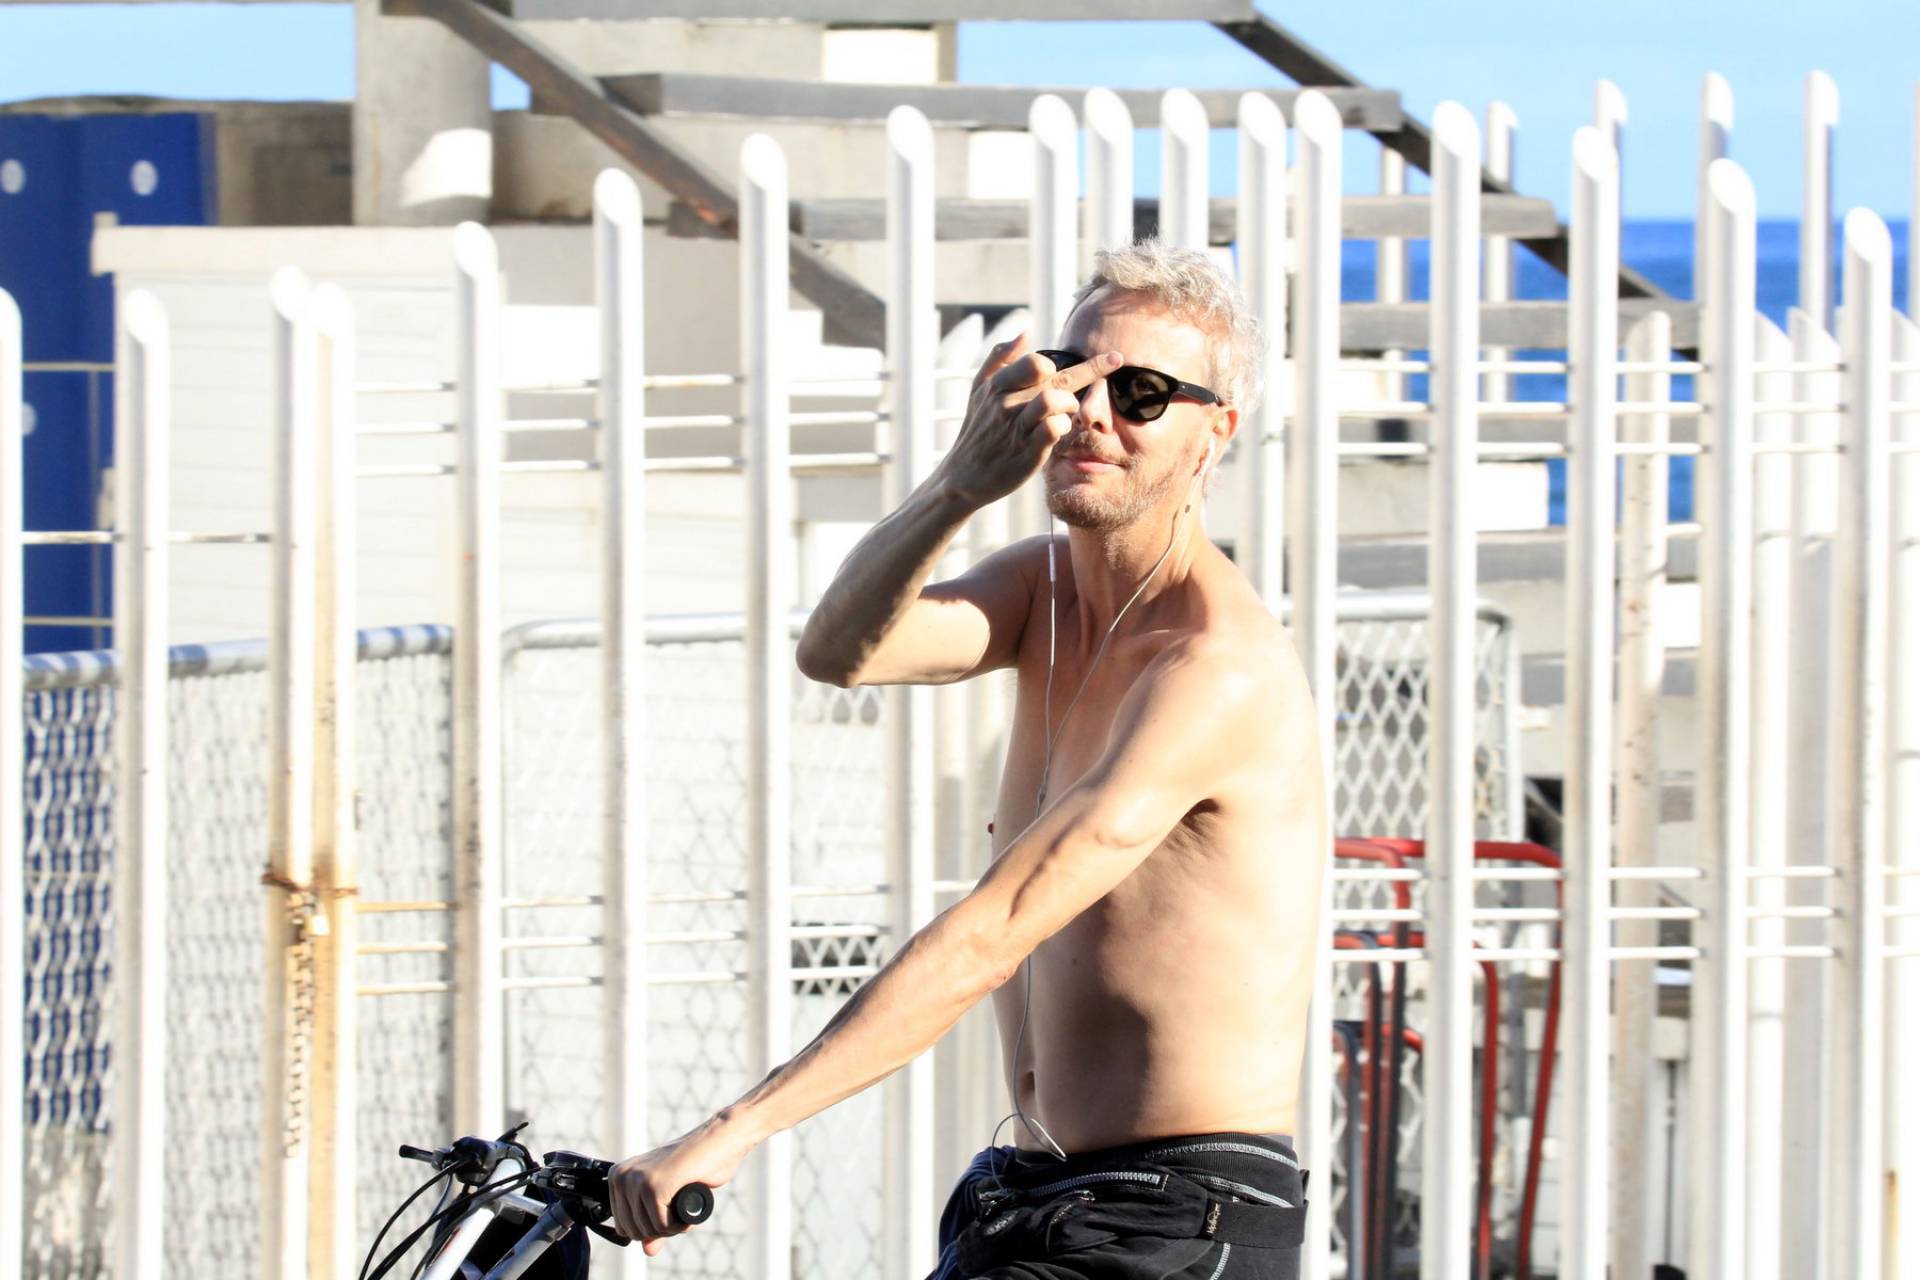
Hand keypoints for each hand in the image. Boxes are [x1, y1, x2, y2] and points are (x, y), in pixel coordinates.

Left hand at [608, 1114, 751, 1255]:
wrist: (719, 1140)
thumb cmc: (695, 1166)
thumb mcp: (668, 1199)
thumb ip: (654, 1225)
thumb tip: (648, 1252)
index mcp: (618, 1176)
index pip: (624, 1227)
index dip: (650, 1227)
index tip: (667, 1208)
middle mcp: (622, 1176)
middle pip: (634, 1232)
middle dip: (661, 1229)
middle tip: (679, 1208)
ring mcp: (637, 1180)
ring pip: (649, 1231)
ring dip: (674, 1227)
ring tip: (686, 1203)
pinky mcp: (654, 1186)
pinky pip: (663, 1226)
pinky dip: (680, 1224)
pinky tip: (689, 1206)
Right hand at [937, 333, 1123, 508]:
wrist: (963, 476)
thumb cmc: (978, 430)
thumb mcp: (979, 390)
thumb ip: (1000, 358)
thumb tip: (1025, 332)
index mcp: (998, 385)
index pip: (1038, 361)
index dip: (1060, 362)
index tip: (1080, 365)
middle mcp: (1006, 403)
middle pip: (1057, 377)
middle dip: (1092, 369)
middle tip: (1113, 361)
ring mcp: (1017, 429)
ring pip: (1056, 400)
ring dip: (1071, 403)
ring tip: (1070, 410)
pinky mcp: (1027, 453)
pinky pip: (1054, 429)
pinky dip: (1064, 426)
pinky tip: (1060, 430)